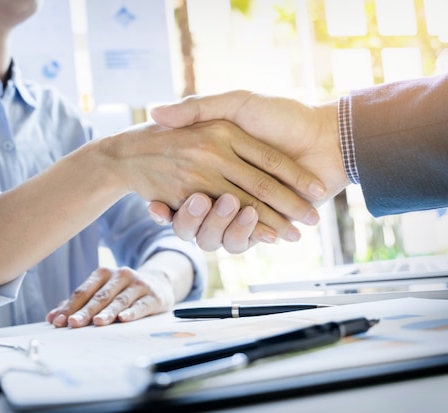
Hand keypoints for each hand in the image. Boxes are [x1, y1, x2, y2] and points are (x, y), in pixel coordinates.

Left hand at [45, 266, 174, 327]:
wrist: (158, 283)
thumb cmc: (122, 291)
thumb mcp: (102, 292)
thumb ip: (77, 304)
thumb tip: (52, 317)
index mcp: (102, 274)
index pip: (83, 292)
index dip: (70, 307)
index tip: (58, 321)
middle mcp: (119, 275)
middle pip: (99, 296)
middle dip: (85, 311)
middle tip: (73, 324)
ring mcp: (137, 284)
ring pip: (119, 300)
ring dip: (107, 312)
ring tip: (97, 322)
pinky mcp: (152, 295)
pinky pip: (140, 305)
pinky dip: (132, 312)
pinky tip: (124, 319)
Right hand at [147, 91, 349, 250]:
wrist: (329, 139)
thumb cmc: (283, 116)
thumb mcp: (235, 104)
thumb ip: (197, 107)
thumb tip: (154, 113)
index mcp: (214, 162)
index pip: (183, 184)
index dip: (167, 196)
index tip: (156, 200)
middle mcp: (225, 188)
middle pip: (195, 215)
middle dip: (191, 216)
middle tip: (194, 203)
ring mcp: (243, 209)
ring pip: (215, 232)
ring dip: (219, 226)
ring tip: (230, 207)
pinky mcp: (263, 225)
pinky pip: (242, 239)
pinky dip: (245, 235)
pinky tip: (254, 228)